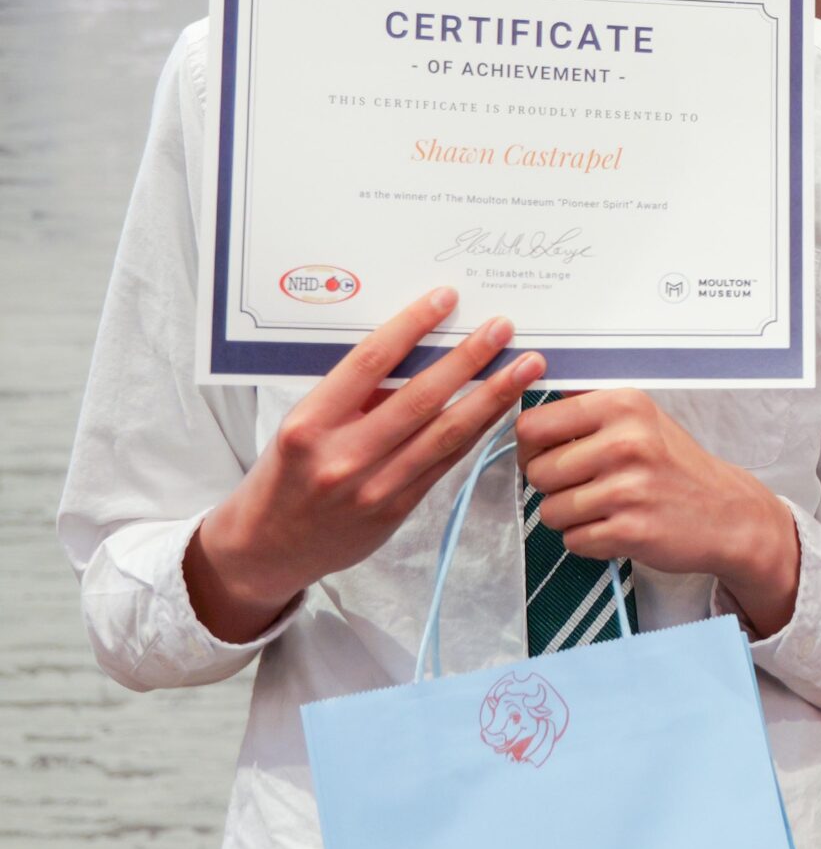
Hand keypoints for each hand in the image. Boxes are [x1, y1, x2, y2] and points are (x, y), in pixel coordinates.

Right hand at [187, 287, 542, 641]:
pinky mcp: (398, 510)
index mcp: (310, 424)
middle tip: (503, 327)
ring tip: (526, 366)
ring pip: (446, 433)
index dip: (411, 327)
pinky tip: (503, 406)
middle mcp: (343, 456)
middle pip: (420, 398)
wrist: (265, 549)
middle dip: (468, 359)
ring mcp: (375, 487)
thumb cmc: (285, 474)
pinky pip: (447, 461)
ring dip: (493, 396)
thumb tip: (414, 348)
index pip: (368, 363)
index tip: (445, 298)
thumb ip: (352, 396)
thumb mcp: (302, 426)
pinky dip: (479, 430)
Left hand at [516, 389, 800, 637]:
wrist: (727, 513)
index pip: (533, 425)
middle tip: (585, 485)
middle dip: (552, 485)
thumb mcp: (640, 418)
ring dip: (570, 516)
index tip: (549, 453)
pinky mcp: (631, 530)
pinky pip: (573, 541)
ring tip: (604, 507)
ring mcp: (628, 488)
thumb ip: (588, 406)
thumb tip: (529, 390)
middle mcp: (626, 442)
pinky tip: (617, 526)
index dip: (532, 446)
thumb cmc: (676, 466)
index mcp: (623, 405)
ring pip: (550, 510)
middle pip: (536, 471)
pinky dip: (589, 540)